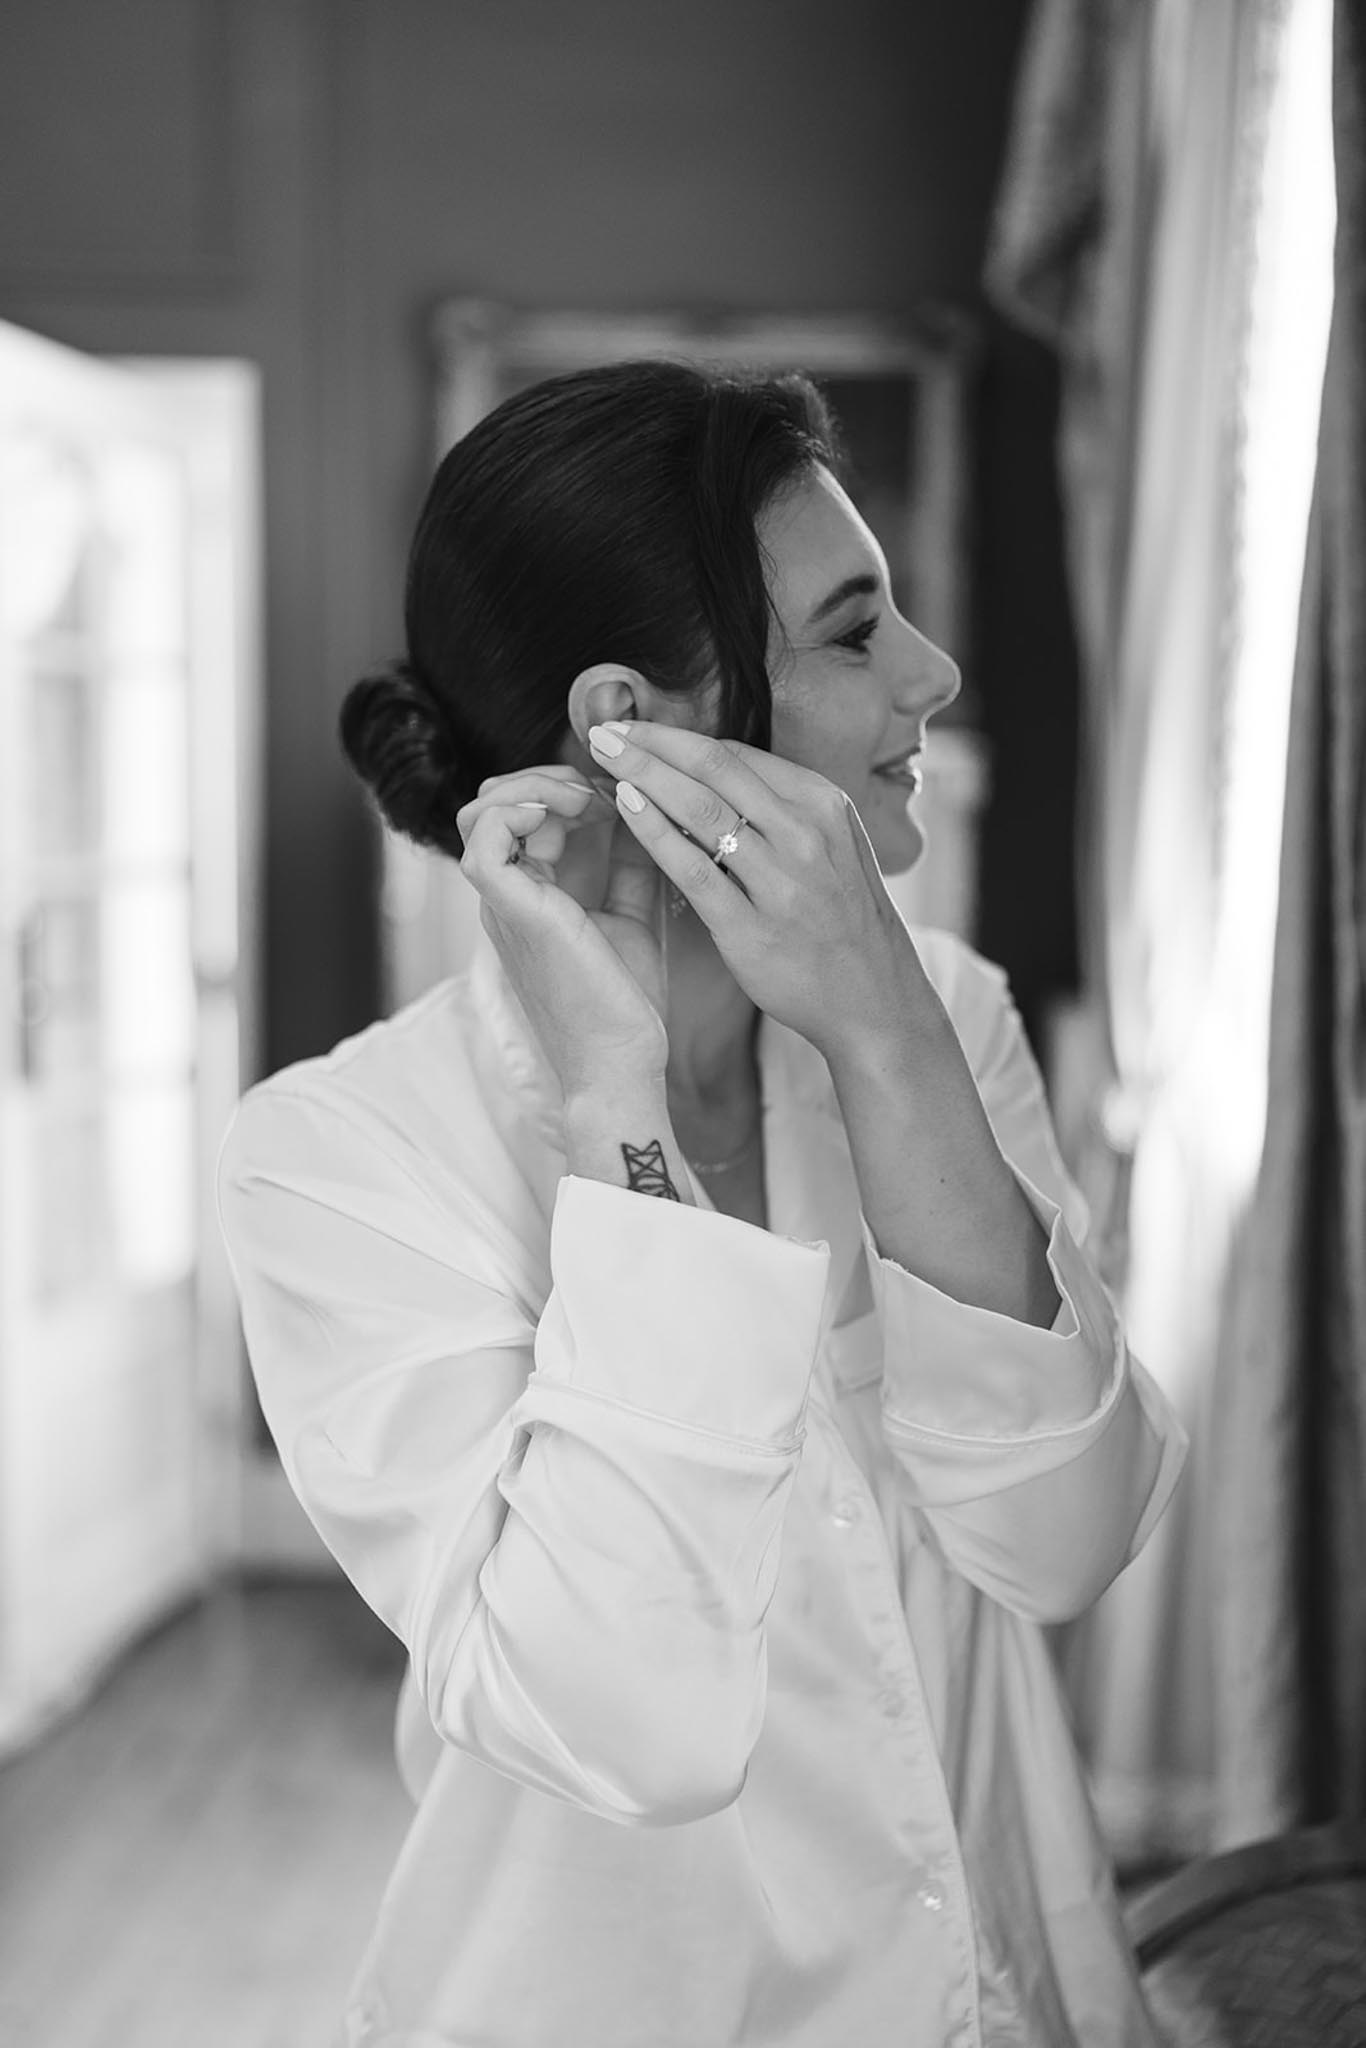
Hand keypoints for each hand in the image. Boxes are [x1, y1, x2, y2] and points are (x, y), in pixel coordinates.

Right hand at [456, 765, 672, 1098]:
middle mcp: (506, 897)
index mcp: (527, 897)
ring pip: (482, 810)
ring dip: (537, 786)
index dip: (562, 789)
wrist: (621, 1067)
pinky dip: (523, 808)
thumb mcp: (631, 915)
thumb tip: (640, 813)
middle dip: (546, 778)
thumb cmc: (625, 1007)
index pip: (517, 815)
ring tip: (590, 798)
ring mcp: (504, 905)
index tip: (617, 797)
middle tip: (602, 791)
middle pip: (491, 803)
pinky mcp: (514, 913)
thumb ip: (628, 866)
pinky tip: (577, 813)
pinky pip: (485, 839)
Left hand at [586, 720, 929, 1063]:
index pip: (735, 754)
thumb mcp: (831, 844)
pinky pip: (693, 869)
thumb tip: (705, 770)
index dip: (675, 737)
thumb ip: (778, 808)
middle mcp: (806, 834)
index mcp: (822, 803)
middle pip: (712, 767)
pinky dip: (654, 831)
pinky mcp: (753, 929)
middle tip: (603, 728)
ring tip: (601, 756)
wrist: (874, 1000)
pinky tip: (624, 807)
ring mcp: (781, 882)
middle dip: (650, 742)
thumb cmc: (840, 918)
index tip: (634, 729)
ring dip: (643, 774)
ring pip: (699, 809)